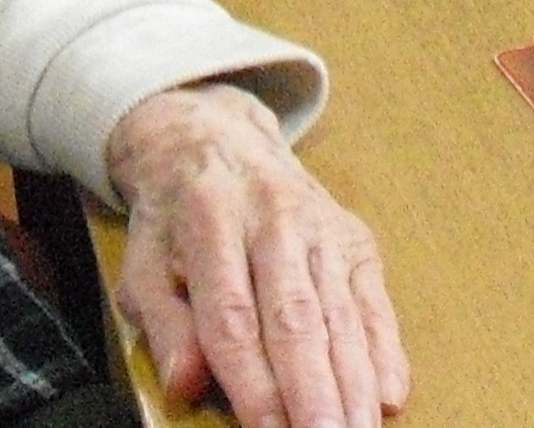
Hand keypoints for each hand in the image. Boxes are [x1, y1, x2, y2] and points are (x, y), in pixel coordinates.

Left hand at [108, 85, 406, 427]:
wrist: (217, 137)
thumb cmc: (174, 217)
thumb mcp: (143, 262)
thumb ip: (163, 323)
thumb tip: (186, 384)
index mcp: (212, 222)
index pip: (234, 316)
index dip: (252, 382)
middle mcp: (274, 219)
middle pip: (297, 319)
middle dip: (314, 392)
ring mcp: (322, 227)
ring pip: (341, 315)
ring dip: (353, 384)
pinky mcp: (354, 237)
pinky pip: (374, 301)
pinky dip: (386, 350)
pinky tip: (390, 396)